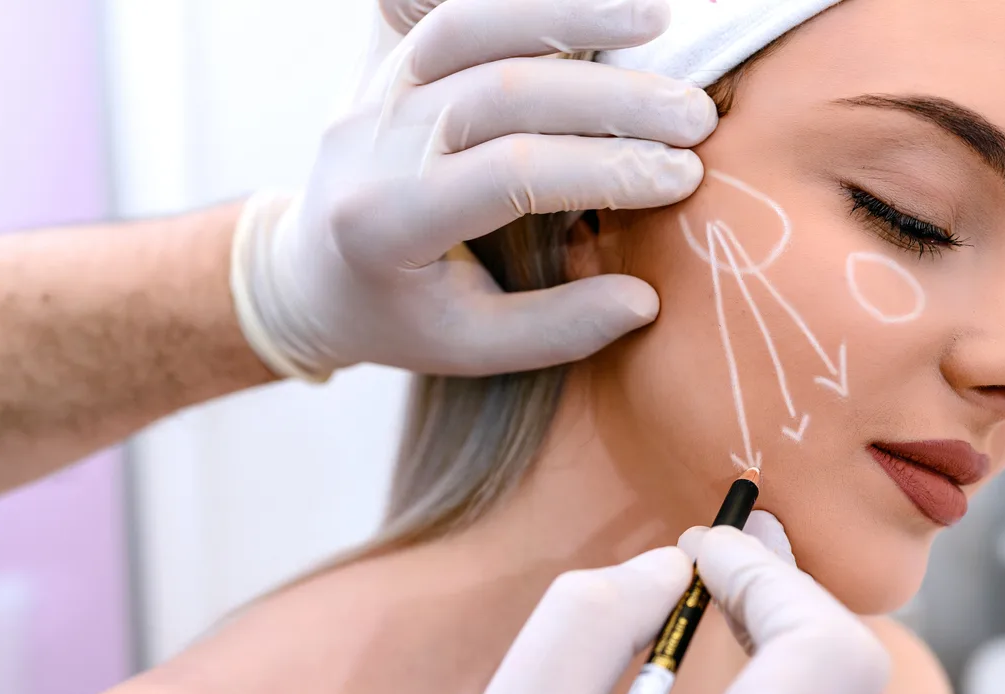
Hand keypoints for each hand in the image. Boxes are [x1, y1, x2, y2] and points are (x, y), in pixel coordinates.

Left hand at [230, 0, 717, 381]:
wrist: (308, 270)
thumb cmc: (395, 317)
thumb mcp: (466, 347)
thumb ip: (553, 330)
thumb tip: (643, 301)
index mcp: (385, 223)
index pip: (511, 176)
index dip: (605, 171)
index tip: (684, 179)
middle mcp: (370, 141)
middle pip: (501, 92)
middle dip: (611, 99)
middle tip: (696, 117)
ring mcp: (373, 88)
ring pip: (469, 23)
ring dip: (569, 14)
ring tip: (657, 19)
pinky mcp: (385, 57)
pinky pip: (445, 5)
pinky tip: (590, 2)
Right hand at [433, 512, 889, 693]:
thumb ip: (579, 633)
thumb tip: (664, 571)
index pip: (831, 661)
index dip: (775, 581)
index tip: (702, 548)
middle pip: (835, 681)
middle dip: (775, 594)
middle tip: (717, 545)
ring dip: (771, 638)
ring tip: (710, 591)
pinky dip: (764, 689)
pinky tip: (714, 673)